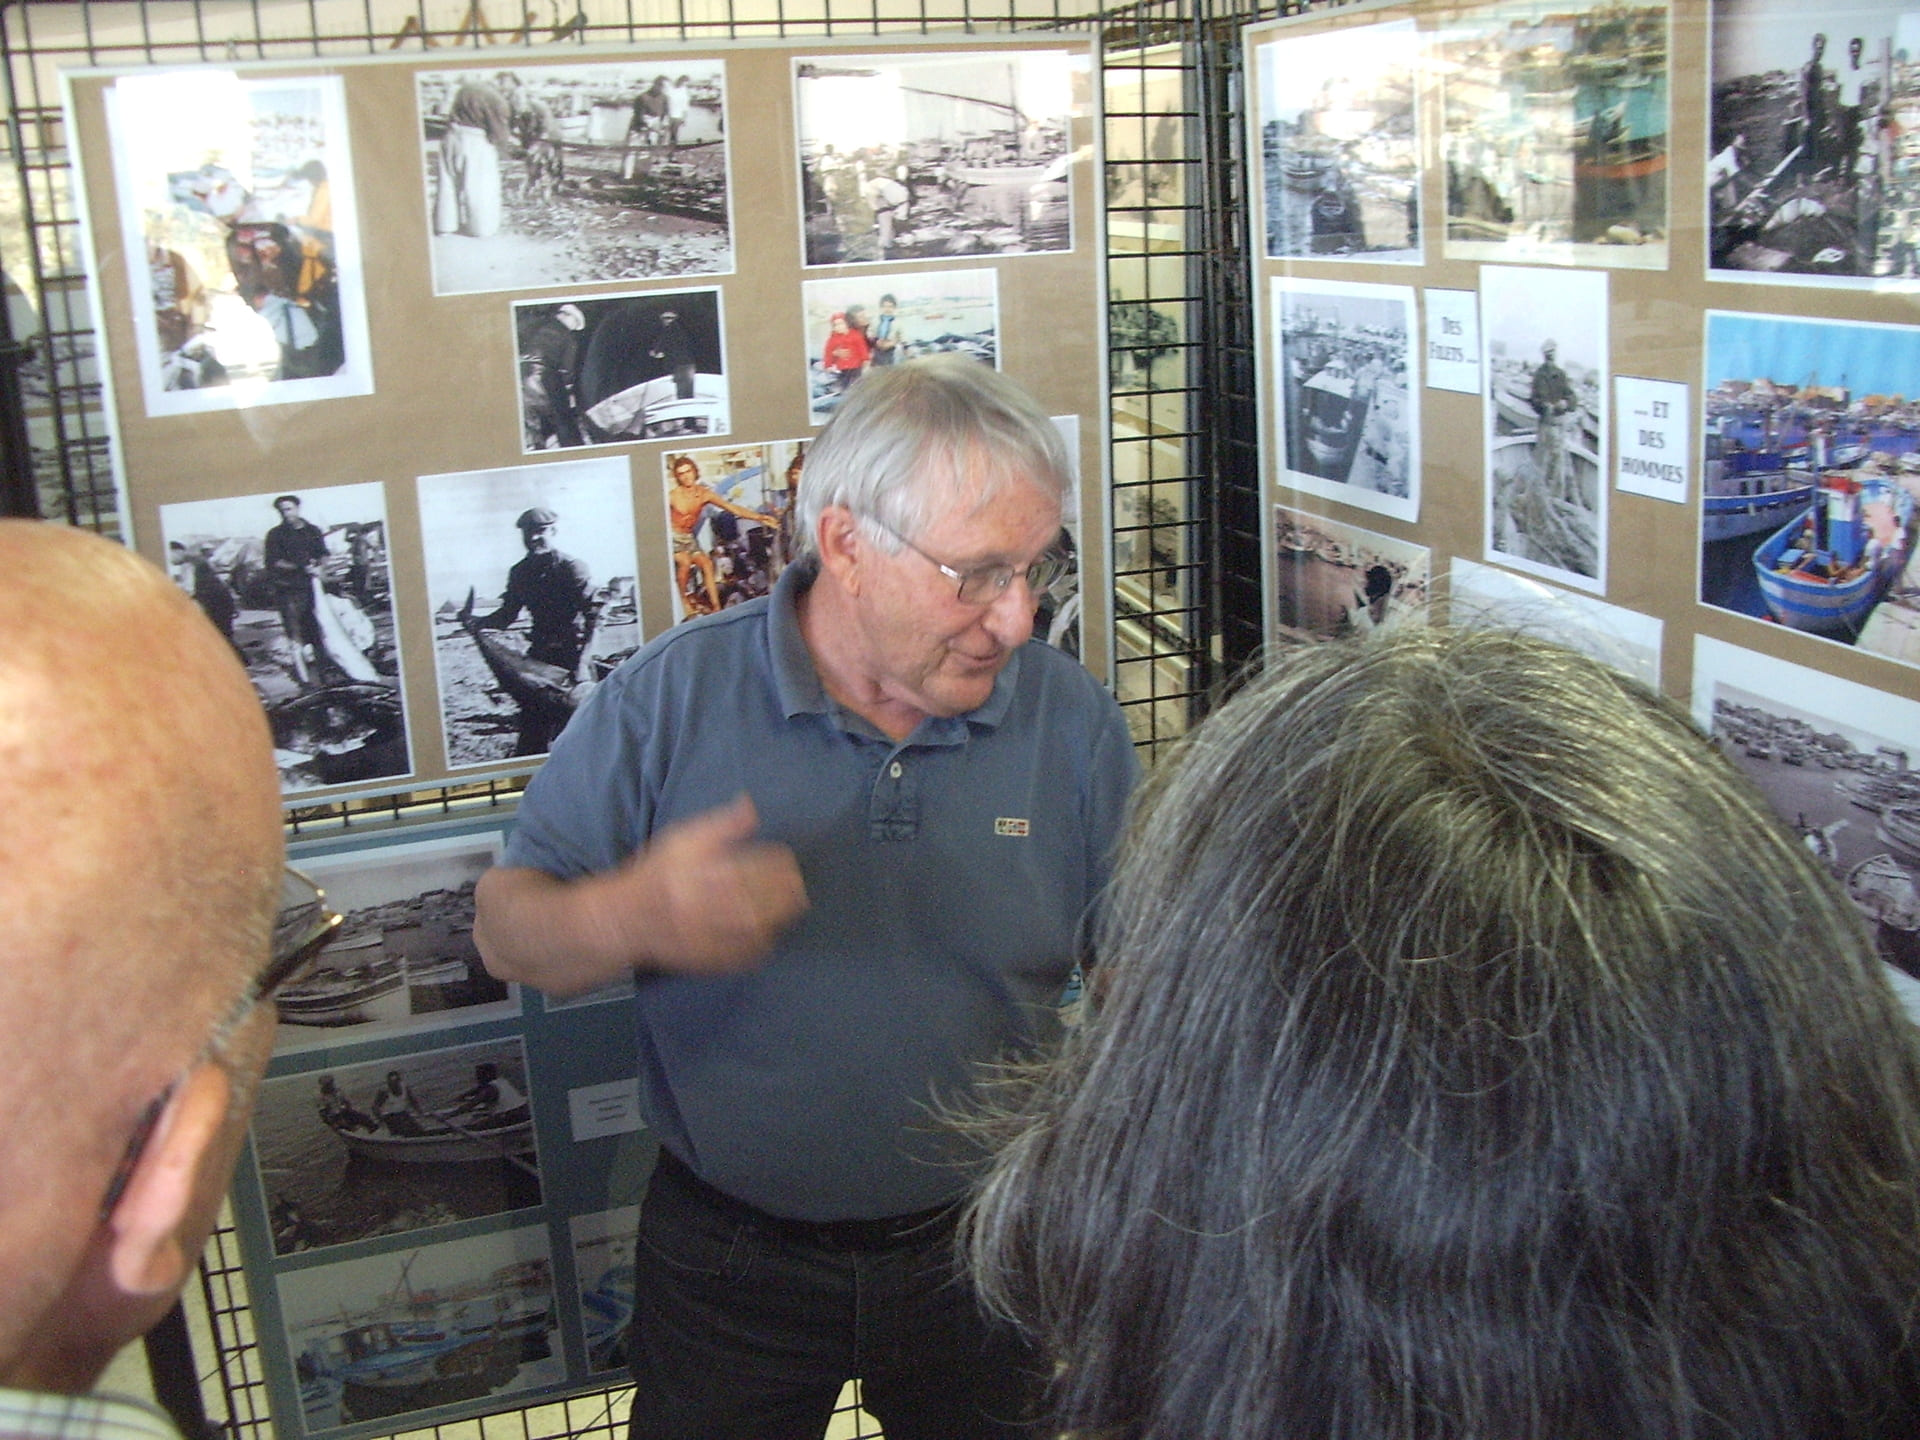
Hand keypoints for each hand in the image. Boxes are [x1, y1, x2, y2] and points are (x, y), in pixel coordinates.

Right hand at [597, 795, 806, 974]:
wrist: (625, 918)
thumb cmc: (658, 874)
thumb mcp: (684, 839)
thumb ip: (721, 824)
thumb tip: (752, 806)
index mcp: (703, 872)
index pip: (753, 866)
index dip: (777, 863)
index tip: (789, 859)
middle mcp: (706, 905)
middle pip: (760, 899)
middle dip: (785, 891)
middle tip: (799, 885)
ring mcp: (708, 935)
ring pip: (756, 929)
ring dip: (780, 917)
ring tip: (793, 906)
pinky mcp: (707, 959)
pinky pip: (743, 956)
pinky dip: (762, 945)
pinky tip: (771, 933)